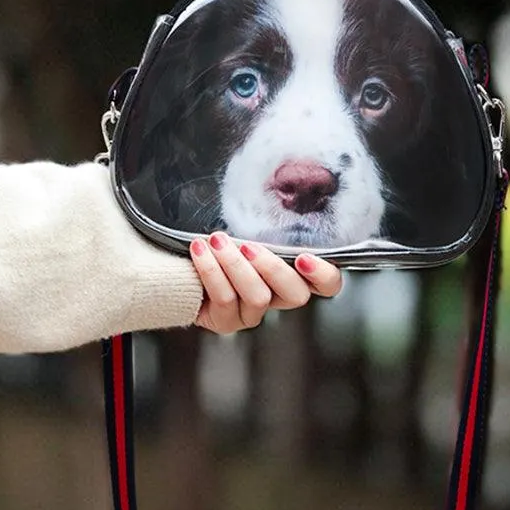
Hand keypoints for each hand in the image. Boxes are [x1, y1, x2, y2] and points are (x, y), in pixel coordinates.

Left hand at [190, 232, 342, 334]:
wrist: (181, 262)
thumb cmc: (221, 238)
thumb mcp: (249, 224)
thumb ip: (268, 220)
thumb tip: (273, 188)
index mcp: (294, 274)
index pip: (327, 284)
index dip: (323, 275)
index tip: (305, 258)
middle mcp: (278, 297)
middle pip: (296, 295)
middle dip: (272, 268)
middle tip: (249, 247)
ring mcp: (253, 313)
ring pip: (258, 296)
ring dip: (235, 266)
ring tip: (217, 241)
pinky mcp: (227, 321)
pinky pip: (225, 299)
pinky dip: (211, 270)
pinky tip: (200, 250)